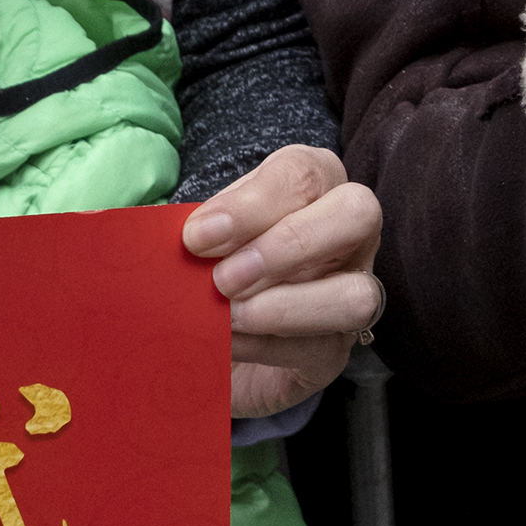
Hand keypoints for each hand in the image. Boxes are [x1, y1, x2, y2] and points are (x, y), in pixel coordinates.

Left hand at [183, 144, 384, 419]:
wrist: (207, 334)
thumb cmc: (207, 265)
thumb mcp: (200, 235)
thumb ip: (192, 230)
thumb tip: (167, 239)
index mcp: (313, 185)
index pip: (303, 173)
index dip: (252, 204)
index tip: (196, 237)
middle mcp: (347, 234)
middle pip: (359, 214)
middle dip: (288, 244)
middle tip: (224, 278)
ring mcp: (351, 293)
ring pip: (358, 294)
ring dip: (285, 306)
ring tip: (227, 317)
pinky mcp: (333, 351)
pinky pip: (319, 349)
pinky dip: (265, 347)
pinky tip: (224, 345)